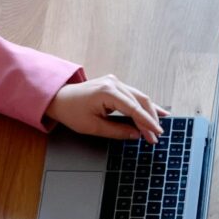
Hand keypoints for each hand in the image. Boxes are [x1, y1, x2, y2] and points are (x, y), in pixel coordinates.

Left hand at [47, 74, 163, 142]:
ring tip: (159, 126)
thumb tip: (136, 135)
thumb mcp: (93, 127)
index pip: (134, 109)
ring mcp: (115, 82)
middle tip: (156, 137)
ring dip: (150, 113)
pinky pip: (134, 95)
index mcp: (107, 92)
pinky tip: (157, 111)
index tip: (156, 134)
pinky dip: (144, 105)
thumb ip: (117, 131)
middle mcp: (113, 83)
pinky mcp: (115, 85)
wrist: (59, 99)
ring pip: (140, 97)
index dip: (147, 123)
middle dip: (150, 120)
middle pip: (140, 101)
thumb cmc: (72, 112)